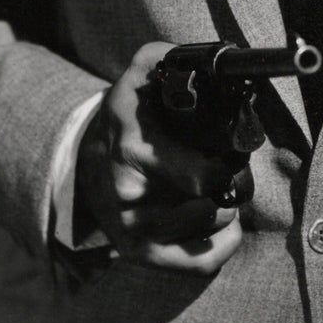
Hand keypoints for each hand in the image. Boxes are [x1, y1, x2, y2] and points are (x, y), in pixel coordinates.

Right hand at [75, 42, 246, 272]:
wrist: (85, 159)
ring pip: (213, 231)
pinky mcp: (141, 254)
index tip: (232, 151)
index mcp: (133, 152)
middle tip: (231, 170)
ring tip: (222, 191)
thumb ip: (166, 58)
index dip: (231, 163)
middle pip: (216, 206)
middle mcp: (131, 198)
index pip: (205, 177)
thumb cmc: (128, 116)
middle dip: (236, 185)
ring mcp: (135, 231)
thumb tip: (207, 59)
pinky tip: (222, 224)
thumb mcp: (138, 77)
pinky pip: (200, 264)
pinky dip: (223, 244)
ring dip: (230, 210)